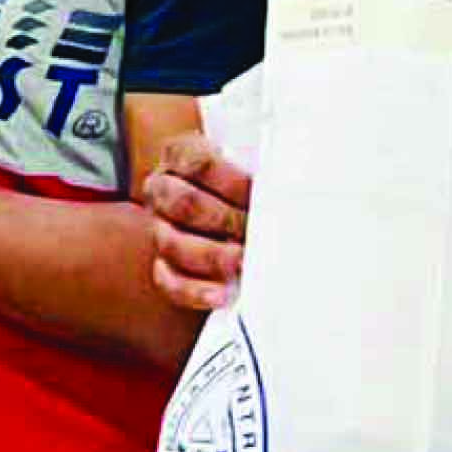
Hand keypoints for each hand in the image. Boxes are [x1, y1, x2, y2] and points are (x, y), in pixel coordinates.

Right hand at [144, 128, 251, 309]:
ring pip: (173, 244)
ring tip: (243, 263)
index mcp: (180, 157)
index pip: (197, 162)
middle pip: (183, 204)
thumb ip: (260, 176)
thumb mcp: (249, 167)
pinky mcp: (165, 264)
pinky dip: (196, 290)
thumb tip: (289, 191)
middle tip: (255, 231)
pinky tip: (221, 293)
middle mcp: (164, 191)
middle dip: (224, 220)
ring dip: (213, 256)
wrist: (225, 206)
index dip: (230, 180)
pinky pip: (169, 281)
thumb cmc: (242, 185)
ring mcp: (161, 229)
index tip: (259, 192)